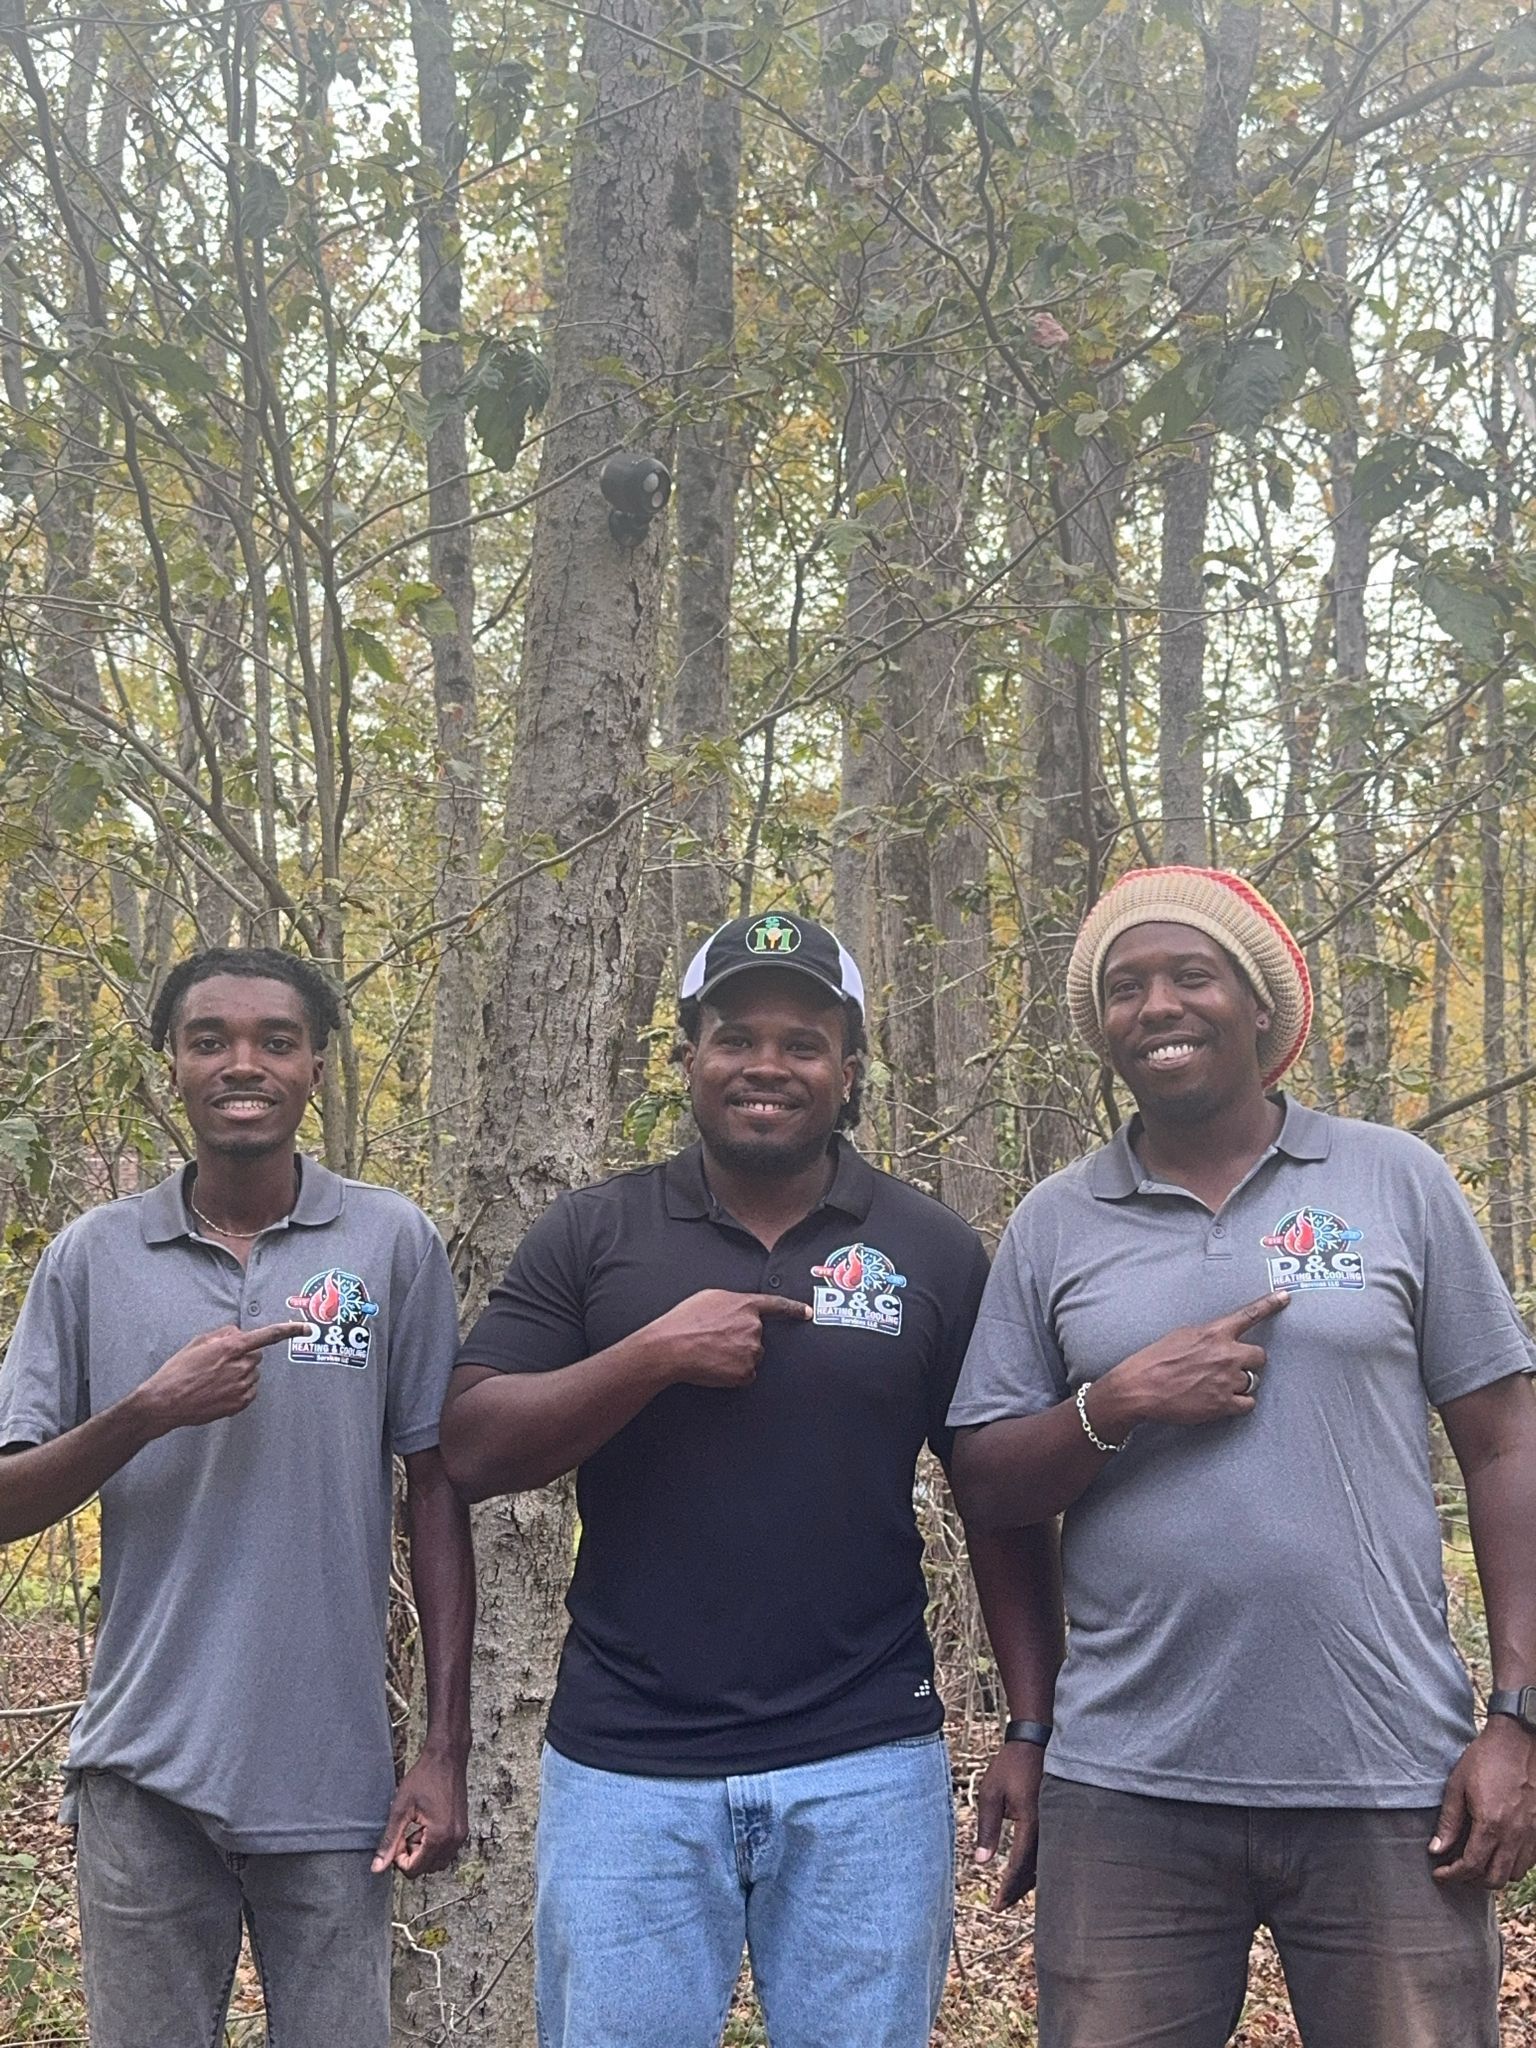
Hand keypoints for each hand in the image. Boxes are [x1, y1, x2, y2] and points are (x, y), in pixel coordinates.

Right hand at [134, 1321, 308, 1434]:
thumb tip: (239, 1334)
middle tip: (220, 1363)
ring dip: (241, 1373)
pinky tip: (219, 1390)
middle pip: (256, 1356)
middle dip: (244, 1356)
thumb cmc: (177, 1371)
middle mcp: (240, 1366)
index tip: (306, 1328)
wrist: (165, 1402)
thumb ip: (223, 1334)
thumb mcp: (197, 1343)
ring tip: (214, 1379)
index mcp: (230, 1348)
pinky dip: (240, 1388)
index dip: (289, 1330)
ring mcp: (241, 1387)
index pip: (267, 1336)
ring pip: (253, 1373)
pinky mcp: (239, 1404)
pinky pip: (250, 1390)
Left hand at [372, 1746, 468, 1876]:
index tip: (397, 1839)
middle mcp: (454, 1839)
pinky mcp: (462, 1829)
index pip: (414, 1869)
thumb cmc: (424, 1777)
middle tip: (404, 1834)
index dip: (400, 1859)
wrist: (447, 1757)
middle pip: (427, 1869)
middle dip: (412, 1857)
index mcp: (439, 1836)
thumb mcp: (400, 1809)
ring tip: (414, 1829)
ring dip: (423, 1852)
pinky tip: (425, 1826)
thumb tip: (377, 1867)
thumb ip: (389, 1841)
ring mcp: (461, 1834)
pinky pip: (446, 1850)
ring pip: (438, 1862)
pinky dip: (433, 1846)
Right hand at [640, 1289, 811, 1390]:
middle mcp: (754, 1327)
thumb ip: (732, 1301)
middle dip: (741, 1340)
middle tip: (715, 1341)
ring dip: (737, 1357)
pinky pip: (745, 1374)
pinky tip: (715, 1367)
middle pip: (757, 1337)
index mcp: (745, 1305)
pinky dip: (733, 1374)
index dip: (794, 1309)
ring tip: (712, 1353)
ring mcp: (752, 1350)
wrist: (671, 1347)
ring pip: (751, 1356)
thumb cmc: (684, 1321)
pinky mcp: (746, 1372)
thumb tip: (738, 1310)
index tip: (807, 1313)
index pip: (777, 1305)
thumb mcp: (709, 1298)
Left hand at [973, 1739, 1042, 1908]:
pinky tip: (1029, 1872)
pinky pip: (1052, 1849)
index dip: (1009, 1887)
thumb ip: (987, 1828)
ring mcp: (1057, 1822)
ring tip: (1012, 1894)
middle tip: (1002, 1905)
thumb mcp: (991, 1793)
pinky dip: (1040, 1865)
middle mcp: (1049, 1826)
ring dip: (1030, 1881)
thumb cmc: (1010, 1765)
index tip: (997, 1905)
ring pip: (1047, 1862)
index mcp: (1032, 1821)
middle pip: (1036, 1870)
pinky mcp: (1058, 1818)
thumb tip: (982, 1861)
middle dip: (1019, 1890)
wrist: (1035, 1741)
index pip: (1020, 1864)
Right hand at [1096, 1292, 1288, 1432]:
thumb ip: (1207, 1335)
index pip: (1249, 1315)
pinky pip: (1248, 1403)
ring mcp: (1227, 1380)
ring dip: (1239, 1383)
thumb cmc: (1156, 1359)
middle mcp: (1226, 1354)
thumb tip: (1219, 1338)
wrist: (1140, 1387)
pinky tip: (1222, 1400)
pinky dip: (1238, 1403)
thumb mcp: (1181, 1334)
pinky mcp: (1224, 1404)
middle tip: (1230, 1366)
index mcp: (1215, 1332)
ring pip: (1252, 1381)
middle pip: (1260, 1355)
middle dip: (1249, 1361)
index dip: (1270, 1304)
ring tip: (1216, 1385)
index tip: (1286, 1297)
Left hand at [1429, 1719, 1535, 1887]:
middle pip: (1495, 1879)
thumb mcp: (1457, 1785)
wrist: (1518, 1741)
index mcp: (1491, 1824)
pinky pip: (1529, 1862)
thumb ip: (1449, 1822)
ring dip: (1494, 1875)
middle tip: (1456, 1870)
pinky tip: (1498, 1853)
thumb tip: (1436, 1850)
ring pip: (1514, 1873)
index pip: (1472, 1866)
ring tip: (1476, 1863)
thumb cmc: (1485, 1759)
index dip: (1453, 1875)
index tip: (1439, 1873)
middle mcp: (1515, 1835)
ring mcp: (1531, 1834)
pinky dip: (1512, 1865)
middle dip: (1472, 1881)